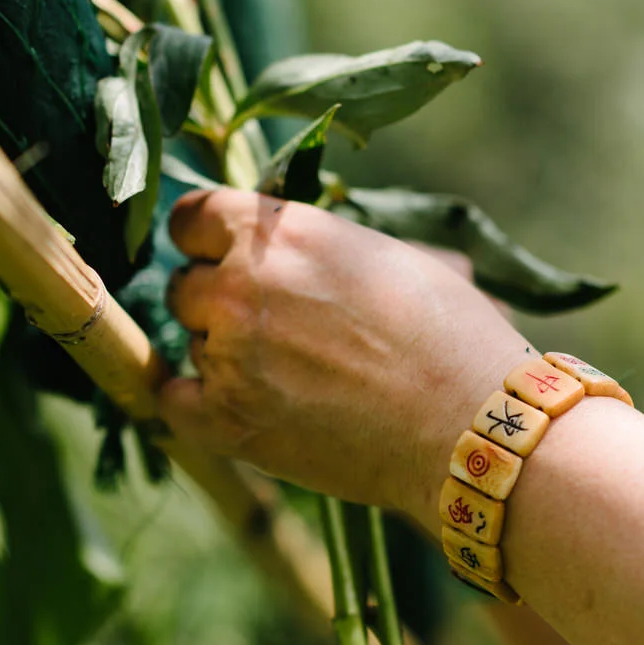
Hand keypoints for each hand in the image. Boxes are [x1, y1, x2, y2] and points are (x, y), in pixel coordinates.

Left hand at [160, 188, 531, 523]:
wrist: (471, 426)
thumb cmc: (451, 338)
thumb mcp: (389, 256)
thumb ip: (321, 245)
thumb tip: (300, 245)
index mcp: (281, 231)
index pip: (192, 219)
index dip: (205, 240)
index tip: (219, 258)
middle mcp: (241, 284)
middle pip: (185, 286)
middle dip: (216, 303)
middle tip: (268, 329)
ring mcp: (228, 355)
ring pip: (192, 346)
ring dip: (222, 357)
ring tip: (285, 378)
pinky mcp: (226, 421)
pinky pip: (172, 403)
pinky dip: (195, 406)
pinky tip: (228, 408)